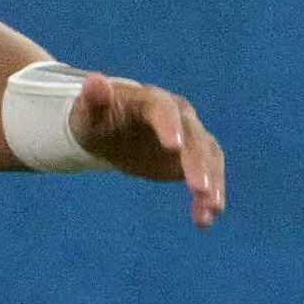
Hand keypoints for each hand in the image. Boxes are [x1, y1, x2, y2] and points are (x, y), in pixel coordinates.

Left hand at [73, 72, 226, 223]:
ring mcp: (191, 136)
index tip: (174, 147)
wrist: (115, 132)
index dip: (169, 126)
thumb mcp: (89, 113)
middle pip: (194, 136)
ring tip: (210, 209)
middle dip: (198, 162)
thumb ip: (94, 100)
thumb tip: (95, 81)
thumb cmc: (99, 120)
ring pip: (209, 156)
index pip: (163, 109)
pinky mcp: (196, 159)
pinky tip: (205, 221)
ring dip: (213, 183)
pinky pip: (210, 175)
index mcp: (152, 100)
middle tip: (200, 189)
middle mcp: (179, 115)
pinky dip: (210, 198)